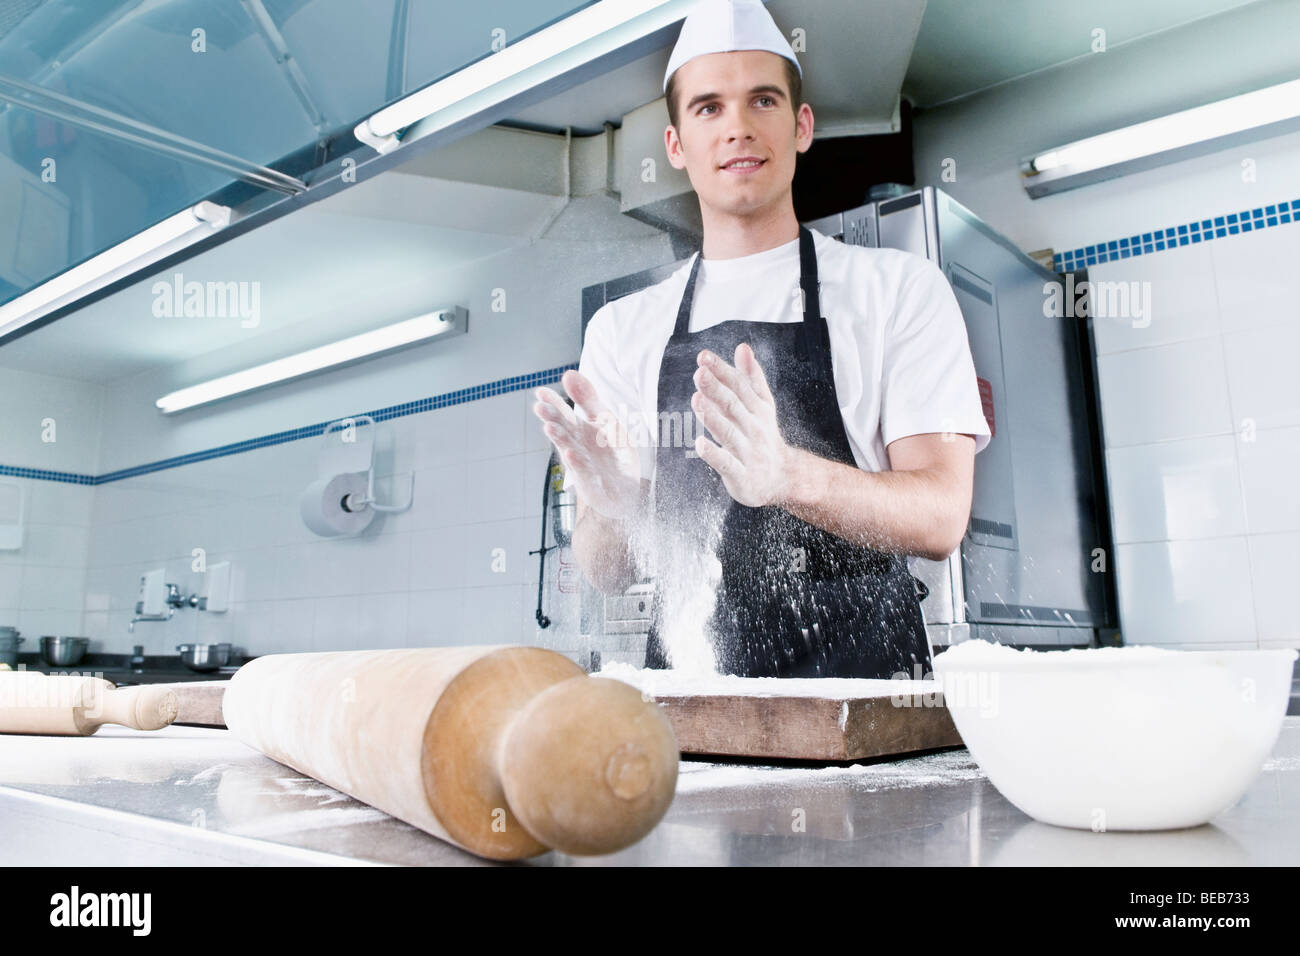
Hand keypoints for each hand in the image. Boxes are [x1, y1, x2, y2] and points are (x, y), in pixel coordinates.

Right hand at [532, 370, 643, 520]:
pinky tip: (571, 454)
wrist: (628, 491)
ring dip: (560, 440)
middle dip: (552, 419)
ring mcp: (582, 468)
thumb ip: (588, 398)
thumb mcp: (605, 421)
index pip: (563, 414)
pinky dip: (578, 465)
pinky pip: (585, 475)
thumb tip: (567, 373)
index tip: (541, 391)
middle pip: (563, 431)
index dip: (553, 403)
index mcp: (578, 431)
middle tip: (540, 407)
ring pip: (569, 452)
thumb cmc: (613, 454)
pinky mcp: (592, 487)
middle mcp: (575, 448)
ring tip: (550, 427)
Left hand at [690, 343, 794, 507]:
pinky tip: (700, 444)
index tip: (703, 357)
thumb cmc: (764, 436)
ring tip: (697, 400)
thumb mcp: (762, 405)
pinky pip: (727, 464)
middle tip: (700, 374)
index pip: (738, 386)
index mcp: (757, 409)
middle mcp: (753, 428)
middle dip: (716, 389)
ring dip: (713, 417)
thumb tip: (742, 347)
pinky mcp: (741, 475)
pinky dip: (714, 455)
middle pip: (733, 406)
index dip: (721, 371)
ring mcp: (748, 452)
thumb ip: (751, 377)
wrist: (783, 477)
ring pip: (729, 433)